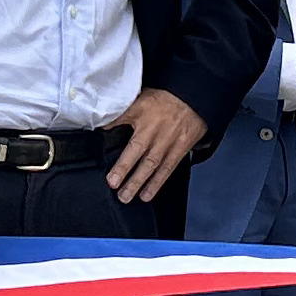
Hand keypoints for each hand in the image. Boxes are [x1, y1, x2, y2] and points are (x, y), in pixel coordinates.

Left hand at [107, 86, 205, 204]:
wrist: (193, 100)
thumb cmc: (164, 100)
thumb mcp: (140, 99)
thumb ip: (122, 113)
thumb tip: (101, 125)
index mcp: (142, 114)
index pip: (123, 125)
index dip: (111, 133)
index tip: (104, 149)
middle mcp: (154, 130)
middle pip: (137, 151)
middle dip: (125, 169)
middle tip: (114, 185)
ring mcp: (167, 141)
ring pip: (152, 164)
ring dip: (139, 182)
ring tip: (127, 196)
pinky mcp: (179, 150)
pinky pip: (167, 169)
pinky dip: (157, 183)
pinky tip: (148, 194)